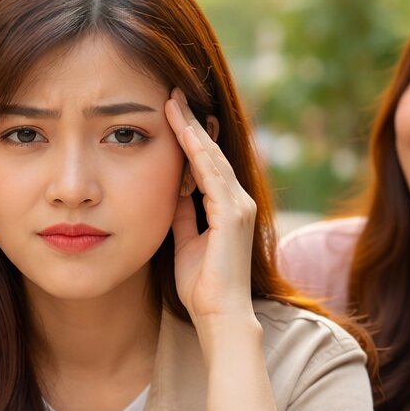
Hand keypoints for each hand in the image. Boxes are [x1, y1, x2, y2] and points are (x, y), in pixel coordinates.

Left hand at [165, 88, 255, 330]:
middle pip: (211, 153)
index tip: (172, 114)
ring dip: (191, 128)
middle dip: (191, 124)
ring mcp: (238, 206)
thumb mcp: (185, 243)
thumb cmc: (204, 288)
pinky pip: (211, 174)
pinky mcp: (232, 214)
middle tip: (173, 94)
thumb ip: (183, 217)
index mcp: (227, 208)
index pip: (207, 164)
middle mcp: (238, 201)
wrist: (220, 315)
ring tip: (173, 102)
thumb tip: (172, 194)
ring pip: (211, 157)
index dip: (190, 138)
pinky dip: (195, 150)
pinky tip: (182, 130)